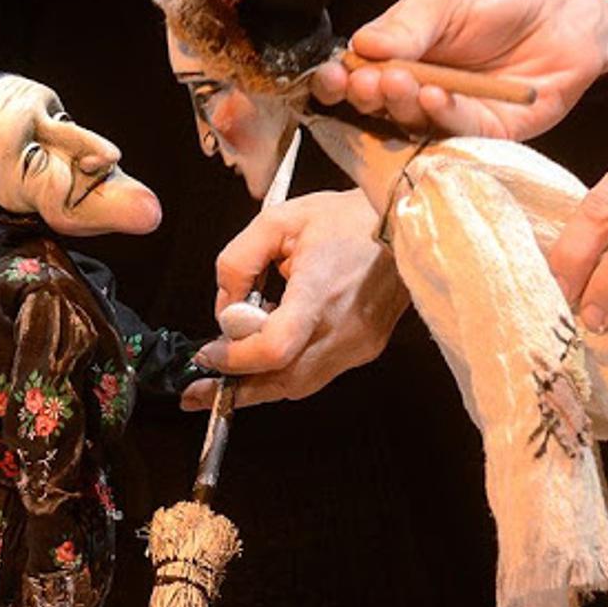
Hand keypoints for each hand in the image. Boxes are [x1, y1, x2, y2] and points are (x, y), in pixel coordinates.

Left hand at [180, 190, 409, 408]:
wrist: (407, 224)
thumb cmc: (348, 218)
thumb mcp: (278, 220)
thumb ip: (237, 263)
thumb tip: (224, 309)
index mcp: (321, 290)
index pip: (275, 347)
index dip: (234, 359)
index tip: (209, 353)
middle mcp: (344, 326)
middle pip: (282, 381)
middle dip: (235, 388)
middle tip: (199, 388)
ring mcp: (359, 343)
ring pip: (298, 386)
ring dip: (258, 384)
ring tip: (228, 372)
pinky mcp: (366, 349)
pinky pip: (317, 374)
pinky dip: (286, 370)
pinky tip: (269, 353)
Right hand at [311, 0, 607, 139]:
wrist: (569, 11)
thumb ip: (407, 23)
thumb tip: (362, 45)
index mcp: (396, 58)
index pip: (355, 78)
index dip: (339, 82)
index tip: (332, 75)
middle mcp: (416, 93)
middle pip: (377, 108)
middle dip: (367, 96)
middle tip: (367, 81)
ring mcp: (449, 117)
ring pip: (413, 124)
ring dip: (401, 107)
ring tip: (398, 82)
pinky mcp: (485, 135)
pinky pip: (457, 132)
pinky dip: (444, 116)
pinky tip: (435, 95)